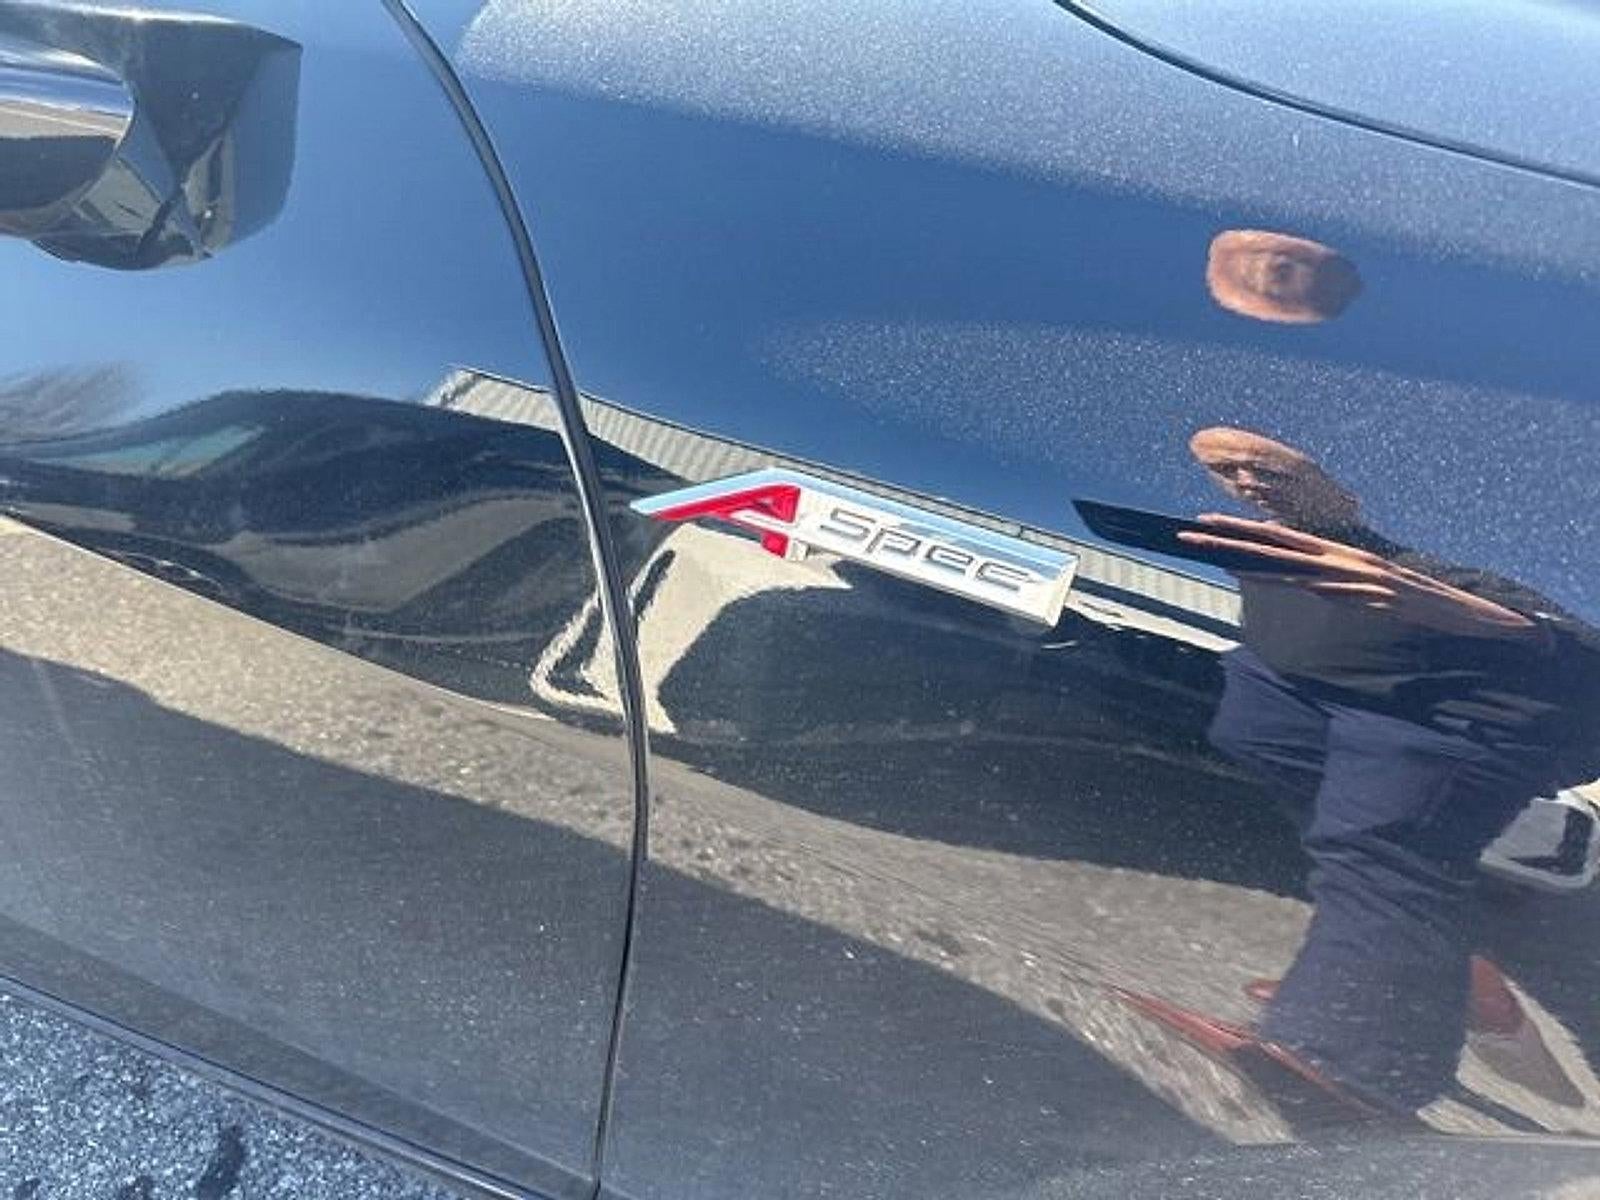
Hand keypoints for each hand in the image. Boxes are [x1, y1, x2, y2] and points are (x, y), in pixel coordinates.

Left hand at [1177, 514, 1537, 638]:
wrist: (1464, 612)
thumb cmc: (1411, 602)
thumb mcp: (1362, 587)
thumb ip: (1328, 580)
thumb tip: (1296, 582)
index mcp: (1337, 552)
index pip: (1280, 538)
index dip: (1243, 529)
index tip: (1206, 522)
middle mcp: (1339, 556)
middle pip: (1272, 542)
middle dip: (1229, 535)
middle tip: (1189, 528)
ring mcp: (1348, 573)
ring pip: (1284, 561)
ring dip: (1243, 553)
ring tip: (1207, 545)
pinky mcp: (1359, 591)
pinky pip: (1310, 585)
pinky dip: (1277, 578)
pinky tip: (1249, 573)